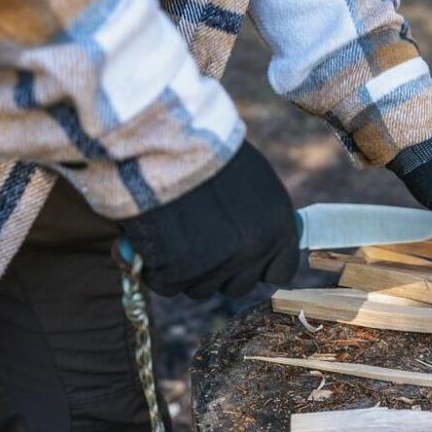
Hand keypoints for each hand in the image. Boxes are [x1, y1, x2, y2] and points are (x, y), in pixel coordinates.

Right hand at [119, 142, 298, 298]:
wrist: (166, 143)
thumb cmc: (206, 152)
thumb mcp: (251, 180)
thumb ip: (258, 218)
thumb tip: (254, 245)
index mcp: (279, 227)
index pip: (280, 271)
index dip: (258, 267)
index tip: (240, 257)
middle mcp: (254, 251)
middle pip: (238, 285)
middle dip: (218, 270)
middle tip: (196, 239)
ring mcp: (217, 266)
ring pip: (200, 288)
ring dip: (185, 269)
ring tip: (172, 230)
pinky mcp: (178, 272)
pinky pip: (165, 283)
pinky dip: (154, 267)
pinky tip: (152, 237)